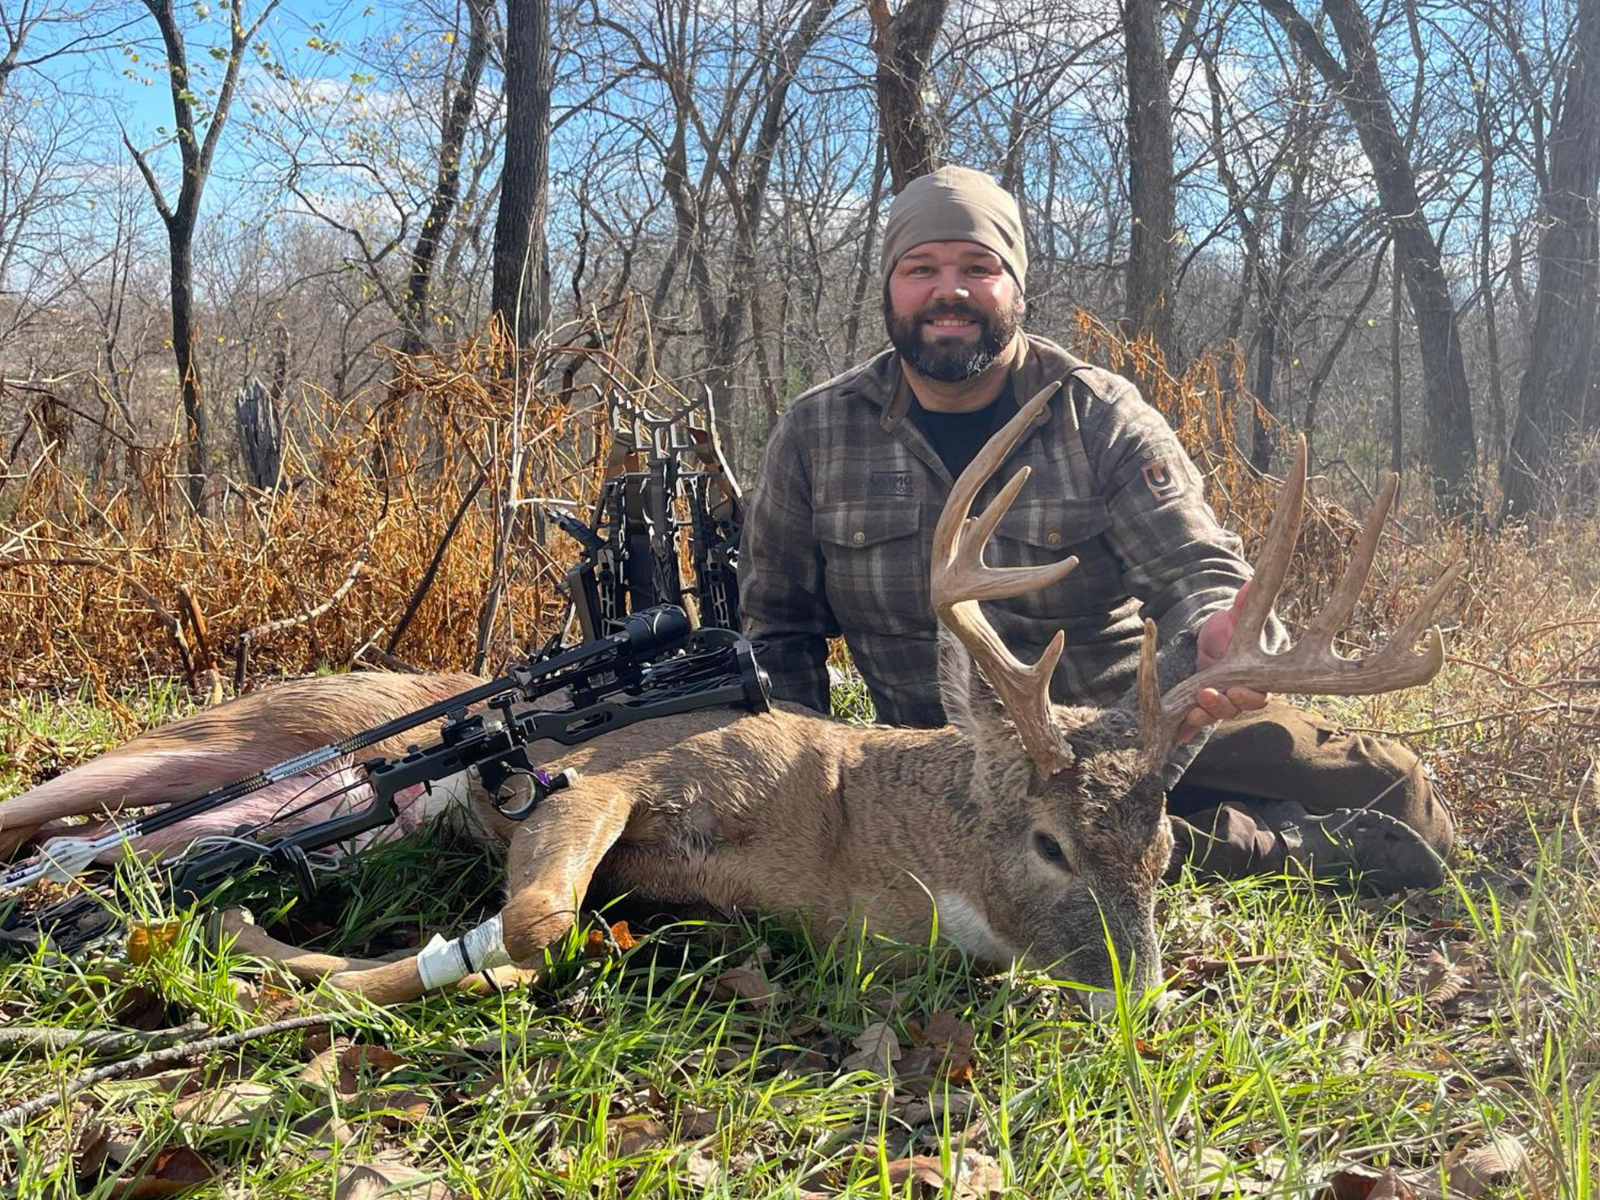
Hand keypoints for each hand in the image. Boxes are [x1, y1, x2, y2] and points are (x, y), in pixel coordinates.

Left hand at [1179, 582, 1269, 743]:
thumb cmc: (1228, 626)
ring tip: (1192, 713)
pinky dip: (1189, 730)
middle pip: (1237, 708)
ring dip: (1205, 716)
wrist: (1209, 637)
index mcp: (1257, 675)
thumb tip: (1249, 583)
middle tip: (1206, 696)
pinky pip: (1198, 721)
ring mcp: (1222, 699)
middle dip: (1222, 706)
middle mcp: (1241, 692)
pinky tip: (1180, 737)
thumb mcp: (1234, 615)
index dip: (1250, 696)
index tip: (1236, 690)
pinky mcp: (1203, 703)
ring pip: (1217, 715)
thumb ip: (1244, 604)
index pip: (1260, 693)